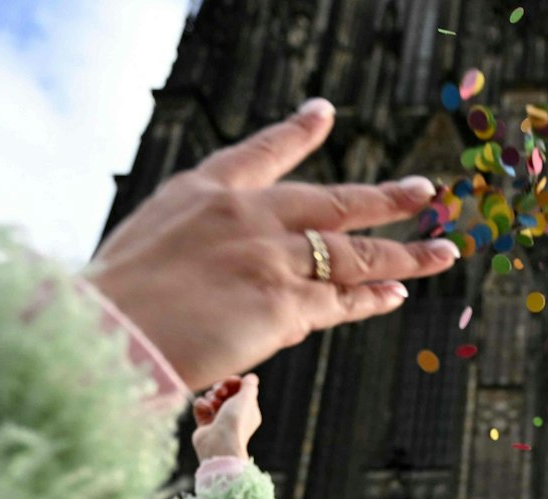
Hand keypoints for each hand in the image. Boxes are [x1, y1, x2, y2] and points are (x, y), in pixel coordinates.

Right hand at [82, 98, 460, 389]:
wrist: (104, 336)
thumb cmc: (112, 308)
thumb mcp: (151, 252)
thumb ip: (206, 251)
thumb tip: (256, 283)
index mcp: (201, 193)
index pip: (257, 154)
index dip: (296, 133)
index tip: (324, 113)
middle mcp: (244, 215)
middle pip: (330, 202)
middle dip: (383, 198)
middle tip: (423, 192)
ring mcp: (268, 258)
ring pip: (351, 253)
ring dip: (403, 255)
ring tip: (443, 253)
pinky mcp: (282, 304)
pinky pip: (340, 302)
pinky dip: (371, 298)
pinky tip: (396, 294)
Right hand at [192, 374, 261, 459]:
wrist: (219, 443)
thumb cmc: (236, 420)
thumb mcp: (246, 398)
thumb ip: (249, 385)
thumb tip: (251, 378)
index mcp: (248, 410)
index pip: (240, 389)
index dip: (233, 382)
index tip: (229, 381)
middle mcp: (235, 415)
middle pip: (225, 392)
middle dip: (220, 388)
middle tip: (220, 392)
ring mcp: (219, 420)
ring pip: (212, 399)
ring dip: (211, 397)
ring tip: (213, 404)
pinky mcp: (205, 425)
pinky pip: (201, 407)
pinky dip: (201, 405)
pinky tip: (205, 408)